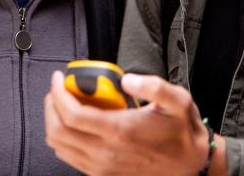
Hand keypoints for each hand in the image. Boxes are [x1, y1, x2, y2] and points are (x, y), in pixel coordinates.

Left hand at [44, 71, 224, 174]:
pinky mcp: (103, 174)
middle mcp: (106, 152)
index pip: (71, 115)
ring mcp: (102, 167)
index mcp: (119, 131)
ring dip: (55, 122)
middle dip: (51, 106)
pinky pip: (70, 157)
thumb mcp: (177, 100)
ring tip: (64, 103)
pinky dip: (64, 138)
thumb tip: (127, 79)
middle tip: (58, 89)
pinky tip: (76, 122)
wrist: (192, 165)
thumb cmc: (182, 131)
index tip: (58, 78)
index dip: (58, 93)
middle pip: (58, 131)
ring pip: (60, 147)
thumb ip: (153, 85)